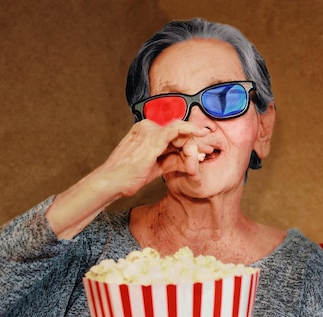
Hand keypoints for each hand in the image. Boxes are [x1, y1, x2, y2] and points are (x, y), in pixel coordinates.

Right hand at [97, 119, 211, 198]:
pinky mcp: (152, 138)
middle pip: (178, 132)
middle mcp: (146, 127)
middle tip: (211, 148)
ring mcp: (148, 131)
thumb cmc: (128, 177)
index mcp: (144, 132)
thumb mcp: (155, 167)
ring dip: (196, 140)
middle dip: (197, 140)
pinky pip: (177, 130)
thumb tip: (189, 160)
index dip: (189, 141)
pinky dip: (190, 131)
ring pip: (180, 132)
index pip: (172, 133)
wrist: (112, 182)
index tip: (202, 149)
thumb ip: (171, 160)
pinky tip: (201, 134)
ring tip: (209, 148)